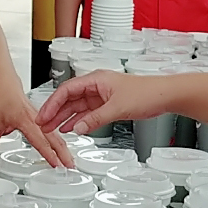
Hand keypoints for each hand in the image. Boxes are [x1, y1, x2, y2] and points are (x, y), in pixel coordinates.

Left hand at [0, 81, 75, 169]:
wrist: (5, 83)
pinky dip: (59, 141)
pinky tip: (61, 148)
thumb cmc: (0, 99)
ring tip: (69, 161)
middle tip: (70, 167)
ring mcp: (41, 118)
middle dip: (64, 154)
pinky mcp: (41, 117)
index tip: (56, 165)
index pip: (40, 141)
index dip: (49, 155)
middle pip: (54, 138)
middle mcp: (36, 119)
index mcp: (25, 121)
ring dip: (64, 148)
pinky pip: (53, 130)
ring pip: (56, 134)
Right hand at [34, 70, 174, 135]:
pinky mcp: (107, 104)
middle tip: (42, 124)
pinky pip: (87, 112)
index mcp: (95, 79)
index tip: (43, 115)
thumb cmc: (146, 93)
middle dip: (54, 111)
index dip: (52, 104)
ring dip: (63, 117)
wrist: (164, 95)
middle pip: (68, 98)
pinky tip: (70, 128)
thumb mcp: (117, 108)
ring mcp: (100, 95)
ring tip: (52, 128)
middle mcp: (96, 86)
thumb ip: (95, 119)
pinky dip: (78, 120)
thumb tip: (78, 128)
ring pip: (76, 106)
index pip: (66, 90)